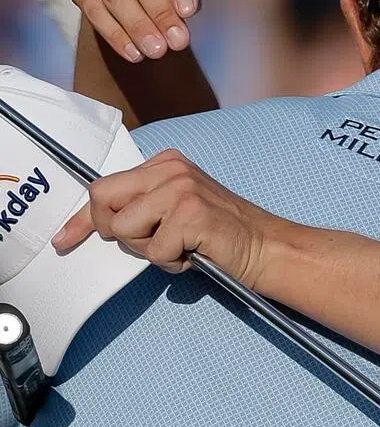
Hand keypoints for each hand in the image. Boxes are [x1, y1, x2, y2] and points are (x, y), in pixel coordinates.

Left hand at [52, 149, 276, 287]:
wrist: (267, 247)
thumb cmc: (221, 236)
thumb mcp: (176, 211)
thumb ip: (142, 208)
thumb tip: (96, 227)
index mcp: (165, 164)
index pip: (105, 186)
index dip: (82, 219)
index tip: (65, 239)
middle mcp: (170, 169)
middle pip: (103, 198)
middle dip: (115, 230)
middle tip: (148, 243)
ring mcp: (181, 189)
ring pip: (123, 228)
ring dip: (149, 249)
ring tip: (181, 247)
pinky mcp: (191, 214)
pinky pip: (154, 251)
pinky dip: (173, 262)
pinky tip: (195, 254)